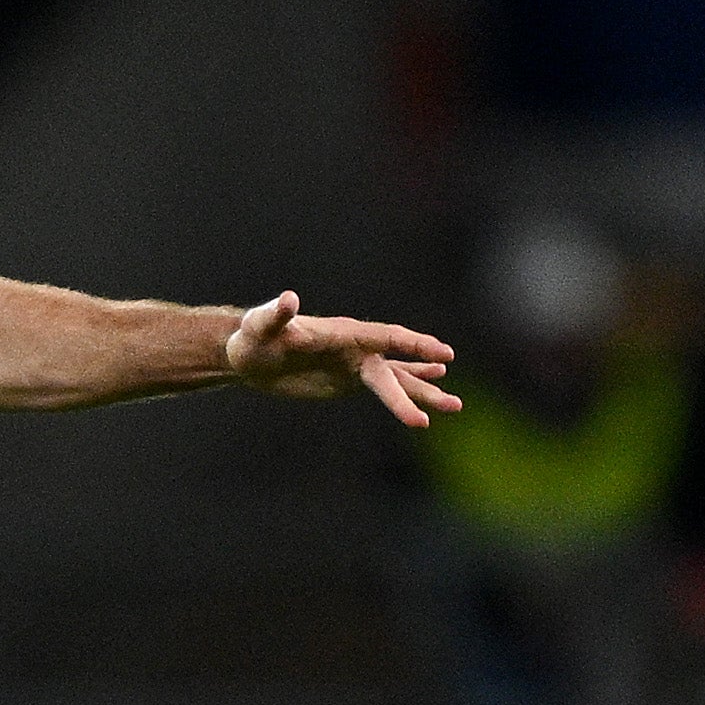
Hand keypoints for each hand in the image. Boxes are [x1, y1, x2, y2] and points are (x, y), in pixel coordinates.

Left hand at [222, 292, 460, 427]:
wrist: (248, 355)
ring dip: (425, 390)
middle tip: (453, 402)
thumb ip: (276, 314)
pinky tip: (430, 397)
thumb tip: (288, 299)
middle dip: (422, 383)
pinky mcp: (348, 381)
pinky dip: (407, 390)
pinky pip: (385, 386)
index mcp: (343, 333)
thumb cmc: (252, 338)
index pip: (385, 337)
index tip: (443, 353)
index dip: (414, 344)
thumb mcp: (260, 326)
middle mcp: (355, 347)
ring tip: (455, 406)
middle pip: (395, 365)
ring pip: (397, 378)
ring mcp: (354, 364)